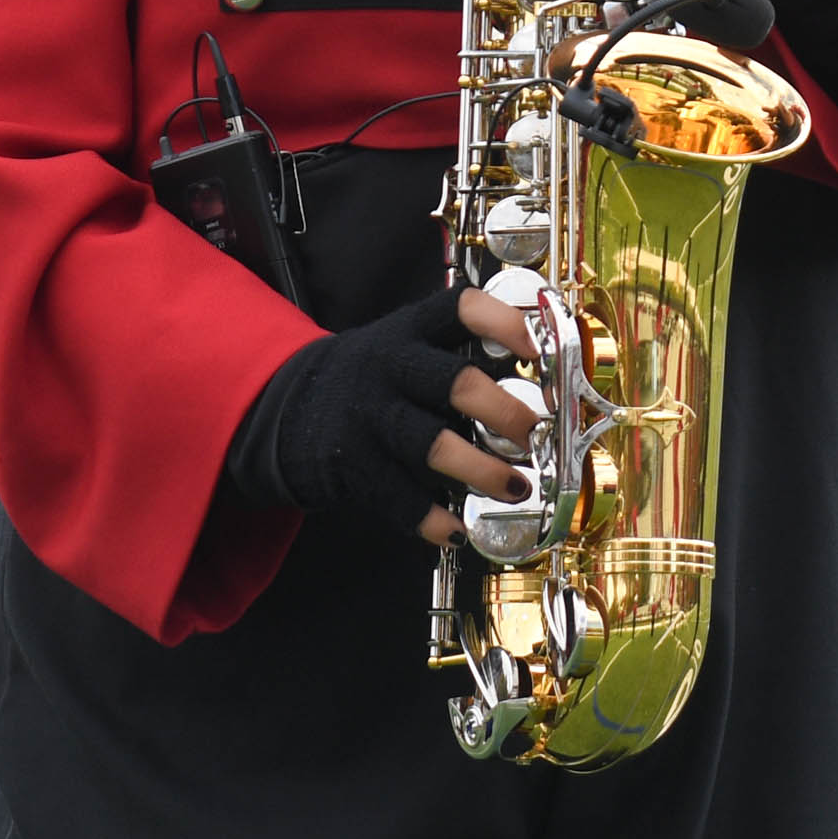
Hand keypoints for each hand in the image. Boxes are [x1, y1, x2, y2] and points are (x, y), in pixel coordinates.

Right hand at [271, 285, 539, 544]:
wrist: (295, 407)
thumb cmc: (377, 377)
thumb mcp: (407, 344)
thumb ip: (459, 354)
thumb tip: (542, 379)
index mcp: (411, 329)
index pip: (461, 309)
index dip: (504, 324)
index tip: (537, 348)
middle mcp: (391, 366)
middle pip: (457, 384)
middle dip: (506, 413)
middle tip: (537, 434)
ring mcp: (371, 416)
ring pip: (434, 446)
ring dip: (483, 471)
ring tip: (518, 487)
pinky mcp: (354, 463)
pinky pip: (400, 496)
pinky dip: (434, 518)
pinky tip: (459, 529)